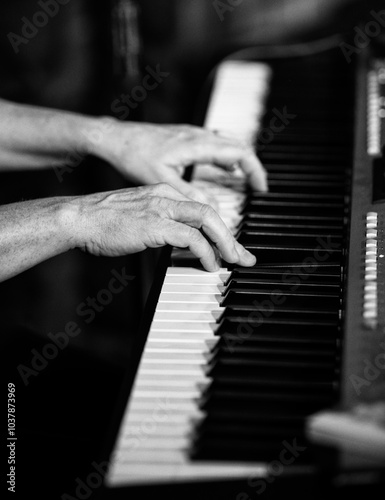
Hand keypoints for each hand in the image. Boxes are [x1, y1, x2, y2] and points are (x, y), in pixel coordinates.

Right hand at [71, 183, 255, 270]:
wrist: (79, 218)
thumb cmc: (103, 222)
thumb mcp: (138, 218)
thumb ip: (160, 226)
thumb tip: (178, 246)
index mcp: (163, 192)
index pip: (200, 207)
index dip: (219, 228)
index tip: (229, 246)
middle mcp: (166, 196)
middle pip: (210, 212)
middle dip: (232, 236)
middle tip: (244, 256)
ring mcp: (161, 208)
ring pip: (207, 220)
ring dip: (225, 243)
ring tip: (233, 261)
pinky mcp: (155, 224)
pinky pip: (192, 238)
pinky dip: (206, 252)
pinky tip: (210, 264)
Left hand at [90, 120, 266, 203]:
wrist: (116, 138)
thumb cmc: (134, 155)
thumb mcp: (162, 179)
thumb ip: (189, 193)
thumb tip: (211, 206)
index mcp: (197, 144)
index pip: (239, 152)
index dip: (255, 170)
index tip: (261, 188)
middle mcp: (198, 135)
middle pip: (239, 145)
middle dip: (253, 166)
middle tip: (258, 187)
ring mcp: (193, 133)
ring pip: (228, 142)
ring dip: (240, 160)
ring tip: (245, 181)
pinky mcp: (186, 136)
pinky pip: (216, 142)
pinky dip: (227, 156)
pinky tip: (222, 168)